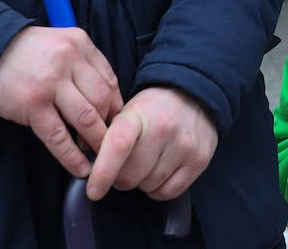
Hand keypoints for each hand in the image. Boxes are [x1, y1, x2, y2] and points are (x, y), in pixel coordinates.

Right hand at [0, 26, 121, 177]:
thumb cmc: (24, 53)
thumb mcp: (58, 44)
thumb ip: (82, 64)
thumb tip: (106, 99)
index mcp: (79, 43)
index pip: (109, 80)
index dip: (116, 106)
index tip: (116, 123)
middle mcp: (69, 59)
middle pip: (102, 99)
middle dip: (109, 125)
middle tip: (109, 143)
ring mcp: (51, 82)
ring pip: (86, 118)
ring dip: (95, 142)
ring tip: (98, 157)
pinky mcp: (32, 104)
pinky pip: (59, 136)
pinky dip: (72, 156)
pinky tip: (80, 168)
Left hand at [86, 86, 217, 200]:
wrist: (194, 95)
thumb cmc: (152, 109)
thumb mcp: (127, 112)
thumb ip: (108, 138)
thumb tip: (88, 167)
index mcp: (138, 115)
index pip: (118, 146)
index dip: (103, 172)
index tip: (93, 190)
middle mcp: (164, 128)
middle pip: (130, 176)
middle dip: (121, 178)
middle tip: (125, 165)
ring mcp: (184, 145)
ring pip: (148, 186)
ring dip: (142, 181)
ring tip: (148, 162)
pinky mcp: (199, 160)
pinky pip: (168, 192)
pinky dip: (158, 189)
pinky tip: (160, 172)